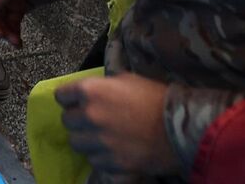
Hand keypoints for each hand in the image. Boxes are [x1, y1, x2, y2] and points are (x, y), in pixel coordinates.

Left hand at [57, 74, 180, 176]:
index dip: (70, 99)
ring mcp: (100, 142)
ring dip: (87, 140)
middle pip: (67, 121)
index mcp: (91, 91)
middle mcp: (89, 116)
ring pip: (77, 143)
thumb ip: (103, 86)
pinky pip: (95, 161)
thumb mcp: (127, 80)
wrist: (183, 127)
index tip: (78, 102)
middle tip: (94, 120)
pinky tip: (115, 150)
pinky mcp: (112, 163)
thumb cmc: (157, 98)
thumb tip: (90, 91)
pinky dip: (102, 157)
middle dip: (78, 120)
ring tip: (104, 137)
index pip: (61, 96)